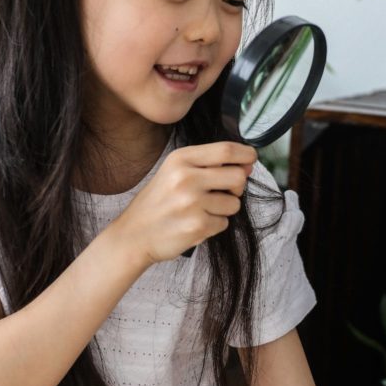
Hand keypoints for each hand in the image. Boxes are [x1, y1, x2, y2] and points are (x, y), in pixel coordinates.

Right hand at [110, 141, 256, 263]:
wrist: (133, 235)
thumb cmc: (158, 202)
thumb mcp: (174, 172)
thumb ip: (208, 165)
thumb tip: (247, 165)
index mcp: (181, 160)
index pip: (226, 150)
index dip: (246, 154)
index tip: (251, 159)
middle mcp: (186, 178)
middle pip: (237, 176)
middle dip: (238, 186)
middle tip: (225, 192)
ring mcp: (192, 203)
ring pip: (234, 203)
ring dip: (224, 209)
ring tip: (202, 210)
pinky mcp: (197, 226)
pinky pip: (224, 223)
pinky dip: (214, 225)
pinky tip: (196, 223)